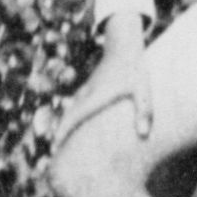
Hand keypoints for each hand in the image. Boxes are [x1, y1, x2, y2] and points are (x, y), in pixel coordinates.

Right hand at [57, 12, 152, 145]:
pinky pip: (77, 104)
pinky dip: (72, 115)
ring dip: (65, 123)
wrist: (124, 45)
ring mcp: (88, 89)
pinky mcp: (91, 87)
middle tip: (53, 150)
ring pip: (71, 109)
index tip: (54, 146)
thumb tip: (144, 135)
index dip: (63, 132)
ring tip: (61, 141)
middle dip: (60, 132)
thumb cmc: (135, 68)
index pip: (74, 117)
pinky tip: (75, 123)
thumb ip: (144, 111)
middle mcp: (87, 93)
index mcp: (96, 96)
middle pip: (68, 115)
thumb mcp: (143, 90)